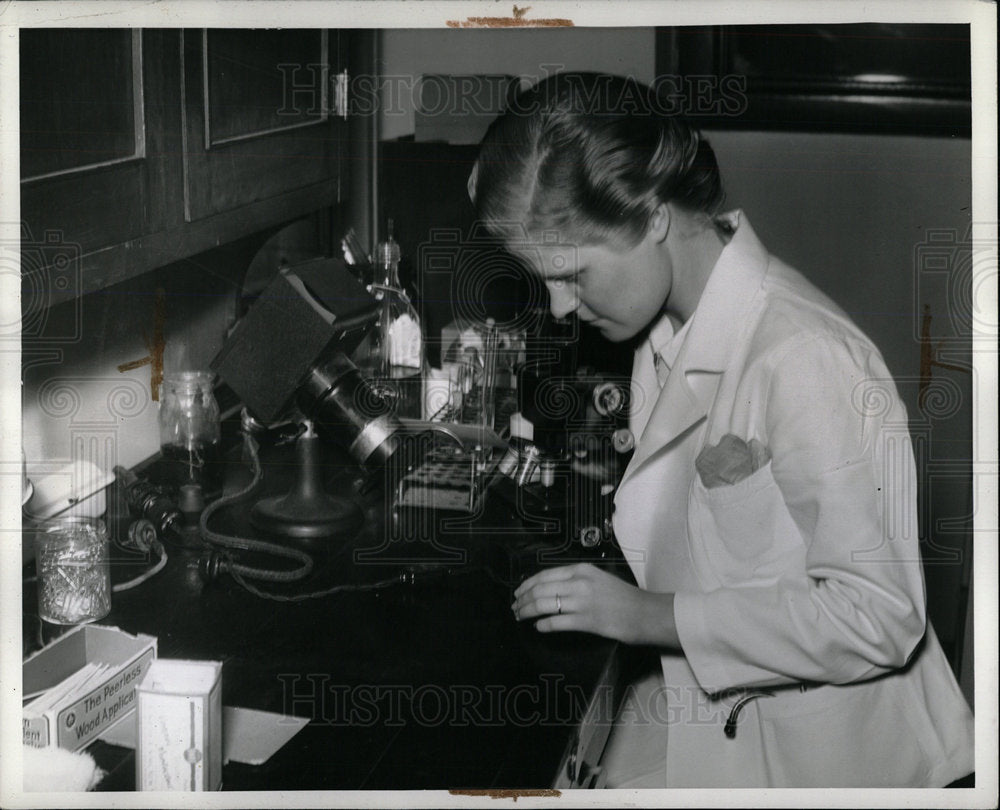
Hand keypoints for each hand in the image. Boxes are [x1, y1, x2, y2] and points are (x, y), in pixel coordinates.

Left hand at [511, 563, 678, 646]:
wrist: (644, 613)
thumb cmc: (623, 596)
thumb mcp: (597, 578)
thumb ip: (575, 580)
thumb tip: (549, 588)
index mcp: (581, 570)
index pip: (544, 575)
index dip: (527, 585)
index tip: (518, 592)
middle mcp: (579, 583)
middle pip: (540, 590)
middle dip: (522, 599)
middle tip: (515, 608)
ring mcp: (582, 602)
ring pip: (543, 605)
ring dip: (527, 612)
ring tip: (521, 617)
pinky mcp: (586, 621)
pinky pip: (556, 622)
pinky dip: (543, 625)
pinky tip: (539, 628)